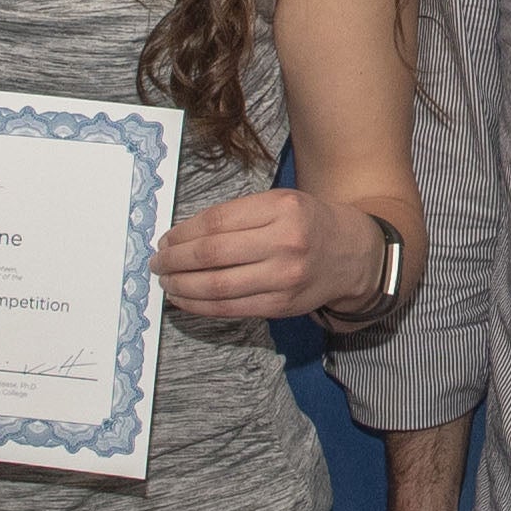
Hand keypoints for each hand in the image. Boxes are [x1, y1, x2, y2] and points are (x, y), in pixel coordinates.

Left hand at [154, 191, 379, 322]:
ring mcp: (284, 278)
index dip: (183, 233)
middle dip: (175, 260)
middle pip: (212, 254)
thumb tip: (183, 237)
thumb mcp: (280, 203)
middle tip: (156, 262)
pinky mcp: (282, 306)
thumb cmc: (308, 223)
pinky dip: (200, 306)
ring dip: (181, 286)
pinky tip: (184, 299)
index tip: (165, 239)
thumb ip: (238, 216)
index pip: (217, 222)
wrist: (354, 255)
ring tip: (165, 282)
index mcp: (281, 208)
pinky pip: (231, 308)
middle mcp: (284, 243)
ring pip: (217, 285)